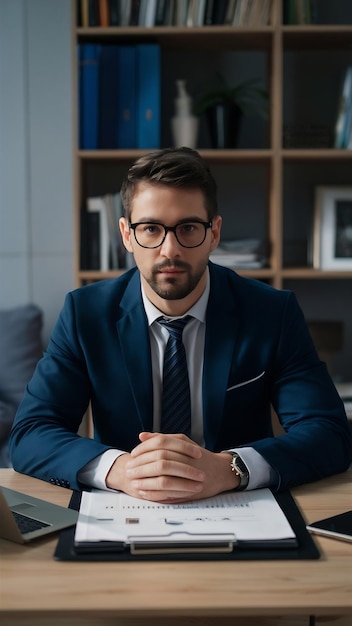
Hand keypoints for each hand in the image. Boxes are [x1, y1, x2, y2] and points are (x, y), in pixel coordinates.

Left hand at [106, 432, 239, 501]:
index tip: (133, 454)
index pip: (159, 445)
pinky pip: (169, 493)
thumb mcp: (181, 442)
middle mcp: (187, 460)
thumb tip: (142, 436)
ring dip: (146, 481)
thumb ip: (162, 438)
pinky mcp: (190, 490)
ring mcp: (189, 476)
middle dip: (141, 467)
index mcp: (183, 446)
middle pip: (159, 462)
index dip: (143, 450)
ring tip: (134, 483)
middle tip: (129, 470)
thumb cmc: (199, 457)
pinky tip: (145, 493)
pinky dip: (155, 494)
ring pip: (164, 479)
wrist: (220, 472)